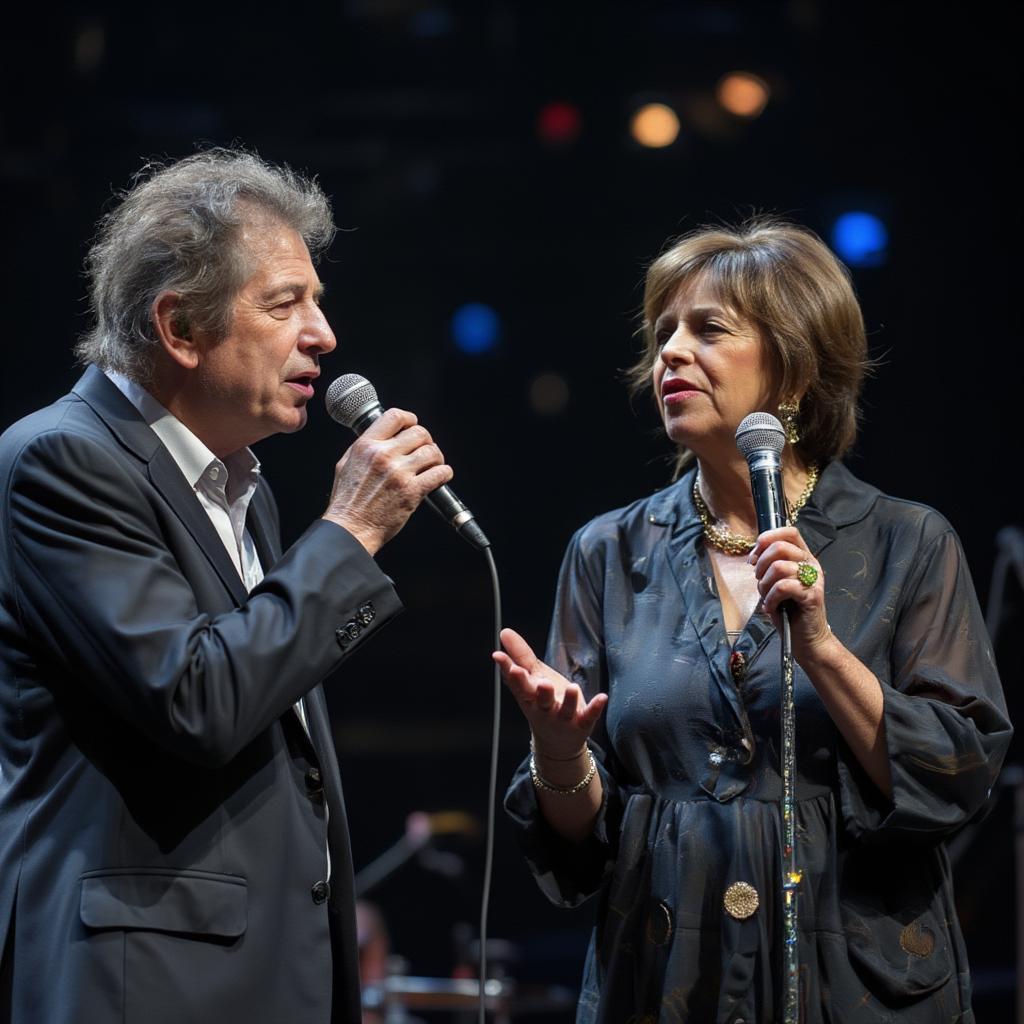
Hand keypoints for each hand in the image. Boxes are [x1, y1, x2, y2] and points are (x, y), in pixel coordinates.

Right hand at [322, 408, 452, 553]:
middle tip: (424, 450)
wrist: (351, 529)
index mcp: (366, 446)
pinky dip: (444, 473)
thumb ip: (364, 447)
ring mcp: (399, 473)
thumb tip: (381, 436)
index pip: (395, 417)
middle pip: (419, 433)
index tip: (413, 426)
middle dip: (426, 440)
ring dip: (436, 458)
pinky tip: (439, 477)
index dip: (410, 419)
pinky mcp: (412, 491)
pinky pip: (440, 473)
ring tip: (433, 465)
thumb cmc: (347, 501)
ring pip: (432, 451)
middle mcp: (383, 456)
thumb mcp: (346, 464)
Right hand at [492, 627, 607, 760]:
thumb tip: (504, 632)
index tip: (498, 656)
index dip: (509, 671)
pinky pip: (589, 716)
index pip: (517, 684)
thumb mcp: (532, 678)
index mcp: (529, 697)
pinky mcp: (581, 723)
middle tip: (540, 682)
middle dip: (540, 692)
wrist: (558, 743)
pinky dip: (595, 708)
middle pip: (540, 700)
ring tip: (572, 687)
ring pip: (565, 709)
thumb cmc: (542, 702)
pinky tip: (602, 697)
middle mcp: (543, 709)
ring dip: (569, 700)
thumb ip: (520, 656)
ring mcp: (563, 718)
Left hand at [749, 526, 832, 662]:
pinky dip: (770, 598)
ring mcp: (813, 580)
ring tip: (768, 598)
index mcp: (804, 557)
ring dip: (765, 585)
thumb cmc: (790, 611)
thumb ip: (770, 566)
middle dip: (761, 564)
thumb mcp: (776, 583)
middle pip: (780, 547)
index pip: (789, 532)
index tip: (754, 557)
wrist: (807, 639)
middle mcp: (811, 564)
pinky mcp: (812, 596)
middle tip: (760, 581)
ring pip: (779, 567)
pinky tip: (771, 608)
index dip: (767, 539)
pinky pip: (783, 587)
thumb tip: (754, 554)